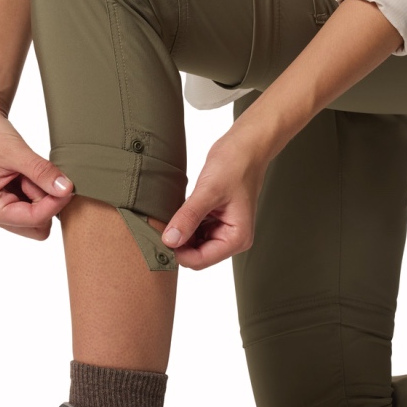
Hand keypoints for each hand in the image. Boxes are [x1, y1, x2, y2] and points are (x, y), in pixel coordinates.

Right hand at [0, 100, 73, 239]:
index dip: (55, 204)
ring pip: (39, 217)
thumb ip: (42, 173)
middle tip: (41, 175)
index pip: (34, 219)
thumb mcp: (16, 152)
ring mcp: (2, 208)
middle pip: (38, 226)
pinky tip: (29, 173)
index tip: (68, 186)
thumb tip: (66, 189)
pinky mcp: (10, 200)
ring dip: (43, 195)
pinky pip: (35, 205)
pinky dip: (39, 190)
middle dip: (46, 203)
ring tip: (29, 171)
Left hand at [161, 131, 267, 269]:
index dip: (178, 252)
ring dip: (179, 232)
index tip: (160, 236)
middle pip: (195, 255)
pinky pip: (193, 230)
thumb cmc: (236, 164)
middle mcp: (231, 239)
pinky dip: (183, 223)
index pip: (200, 260)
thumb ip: (188, 217)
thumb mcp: (208, 191)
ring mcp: (223, 230)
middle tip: (161, 223)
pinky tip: (179, 209)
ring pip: (192, 244)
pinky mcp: (214, 221)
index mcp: (236, 238)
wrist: (246, 145)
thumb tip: (170, 240)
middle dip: (178, 243)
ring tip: (173, 212)